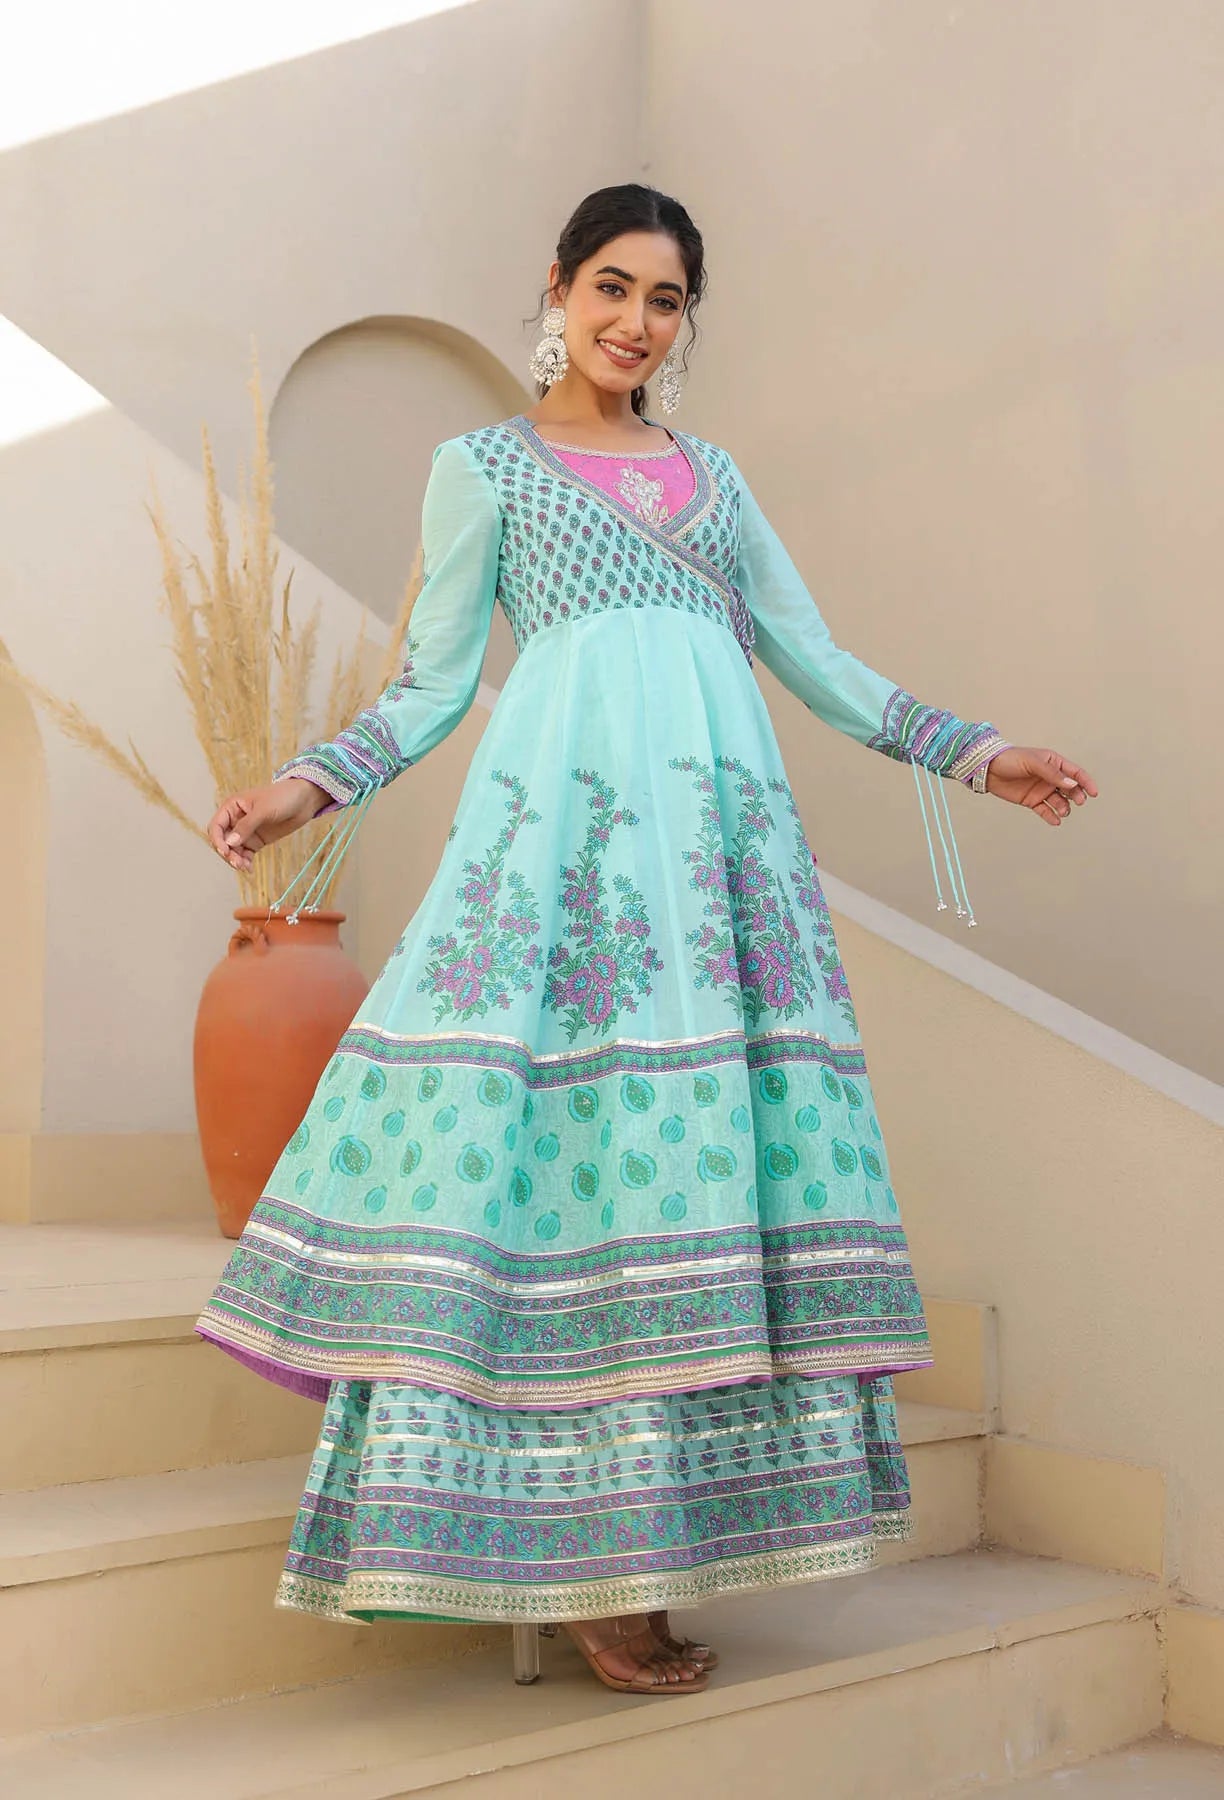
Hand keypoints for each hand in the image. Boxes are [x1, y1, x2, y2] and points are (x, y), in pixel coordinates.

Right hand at [207, 778, 328, 871]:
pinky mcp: (256, 840)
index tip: (225, 851)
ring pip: (233, 850)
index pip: (216, 826)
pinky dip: (244, 861)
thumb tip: (230, 842)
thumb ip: (246, 826)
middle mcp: (236, 820)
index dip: (217, 839)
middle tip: (237, 863)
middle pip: (222, 841)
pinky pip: (244, 853)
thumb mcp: (264, 810)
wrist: (305, 800)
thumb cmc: (283, 797)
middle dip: (227, 853)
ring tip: (244, 867)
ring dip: (235, 859)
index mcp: (232, 807)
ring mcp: (246, 831)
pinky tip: (249, 868)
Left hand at [984, 747, 1098, 824]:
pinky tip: (1056, 821)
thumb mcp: (1033, 763)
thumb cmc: (1011, 759)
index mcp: (1054, 763)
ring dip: (1064, 807)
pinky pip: (1045, 810)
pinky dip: (1052, 816)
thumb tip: (1072, 785)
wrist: (988, 769)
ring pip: (1060, 801)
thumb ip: (1053, 774)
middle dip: (1077, 796)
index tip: (1094, 793)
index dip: (1086, 782)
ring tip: (1063, 812)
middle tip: (1078, 801)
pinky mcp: (1031, 801)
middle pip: (1070, 789)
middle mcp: (1050, 777)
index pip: (1075, 773)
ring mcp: (1041, 790)